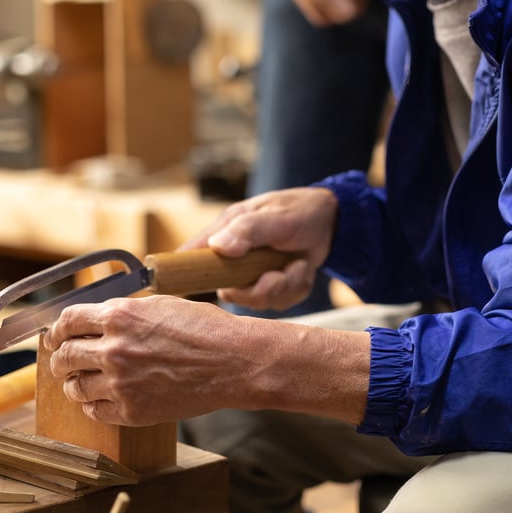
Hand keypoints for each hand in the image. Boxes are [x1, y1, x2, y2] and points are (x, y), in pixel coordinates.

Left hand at [43, 295, 245, 425]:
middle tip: (63, 362)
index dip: (57, 329)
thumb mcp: (160, 305)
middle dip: (60, 359)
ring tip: (80, 383)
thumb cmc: (205, 329)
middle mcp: (113, 348)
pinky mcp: (132, 411)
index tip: (55, 336)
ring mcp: (120, 382)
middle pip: (65, 356)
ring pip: (75, 387)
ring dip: (73, 384)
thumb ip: (124, 313)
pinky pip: (95, 411)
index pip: (68, 321)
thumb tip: (98, 320)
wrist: (233, 361)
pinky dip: (92, 406)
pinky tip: (100, 400)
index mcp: (119, 316)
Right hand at [182, 187, 337, 311]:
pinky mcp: (273, 287)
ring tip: (298, 263)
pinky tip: (302, 267)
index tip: (179, 291)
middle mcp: (234, 257)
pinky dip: (297, 286)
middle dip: (259, 289)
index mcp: (225, 233)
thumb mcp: (276, 215)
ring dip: (285, 285)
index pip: (190, 256)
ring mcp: (252, 275)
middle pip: (229, 292)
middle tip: (279, 273)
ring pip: (258, 301)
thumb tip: (217, 246)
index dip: (182, 274)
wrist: (332, 222)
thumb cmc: (299, 210)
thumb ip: (248, 230)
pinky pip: (280, 302)